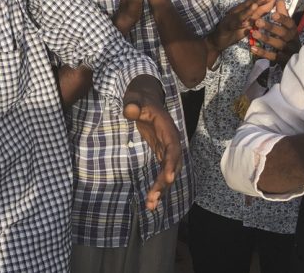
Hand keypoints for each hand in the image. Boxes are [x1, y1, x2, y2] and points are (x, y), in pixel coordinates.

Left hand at [123, 77, 181, 209]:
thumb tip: (130, 111)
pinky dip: (159, 185)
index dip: (172, 163)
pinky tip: (151, 199)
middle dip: (164, 183)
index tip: (168, 178)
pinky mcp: (161, 153)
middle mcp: (171, 141)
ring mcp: (166, 148)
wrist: (144, 98)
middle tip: (153, 199)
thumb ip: (132, 104)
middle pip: (173, 165)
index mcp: (167, 129)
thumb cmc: (139, 98)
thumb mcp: (134, 99)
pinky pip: (163, 172)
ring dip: (162, 189)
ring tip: (151, 205)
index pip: (173, 148)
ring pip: (169, 172)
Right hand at [207, 0, 274, 52]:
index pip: (253, 4)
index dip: (262, 1)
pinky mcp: (226, 27)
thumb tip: (268, 10)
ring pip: (241, 14)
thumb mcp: (247, 24)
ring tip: (255, 5)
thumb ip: (255, 17)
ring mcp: (230, 19)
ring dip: (248, 10)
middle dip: (257, 2)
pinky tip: (245, 23)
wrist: (217, 41)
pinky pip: (234, 26)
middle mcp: (236, 13)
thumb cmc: (233, 32)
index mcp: (241, 11)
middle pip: (247, 6)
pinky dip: (239, 24)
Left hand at [249, 0, 299, 65]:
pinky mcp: (282, 60)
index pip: (289, 23)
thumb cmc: (289, 40)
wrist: (295, 60)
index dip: (282, 19)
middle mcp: (292, 40)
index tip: (273, 14)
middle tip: (257, 21)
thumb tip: (279, 0)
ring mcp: (288, 51)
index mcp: (293, 30)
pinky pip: (272, 57)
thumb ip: (283, 14)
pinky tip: (252, 48)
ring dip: (265, 38)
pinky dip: (262, 53)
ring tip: (254, 33)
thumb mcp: (287, 27)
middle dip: (270, 27)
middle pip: (282, 33)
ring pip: (277, 45)